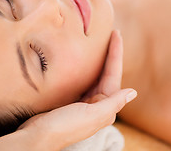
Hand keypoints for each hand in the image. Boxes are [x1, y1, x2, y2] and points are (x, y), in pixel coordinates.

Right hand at [19, 31, 136, 150]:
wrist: (37, 137)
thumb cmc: (64, 127)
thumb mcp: (91, 115)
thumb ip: (113, 103)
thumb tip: (133, 92)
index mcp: (105, 106)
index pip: (113, 74)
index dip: (116, 53)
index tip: (116, 34)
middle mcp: (97, 103)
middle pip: (107, 72)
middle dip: (110, 53)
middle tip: (113, 33)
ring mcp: (84, 101)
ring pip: (95, 75)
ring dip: (99, 59)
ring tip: (102, 42)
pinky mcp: (71, 100)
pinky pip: (82, 79)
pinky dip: (85, 67)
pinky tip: (83, 58)